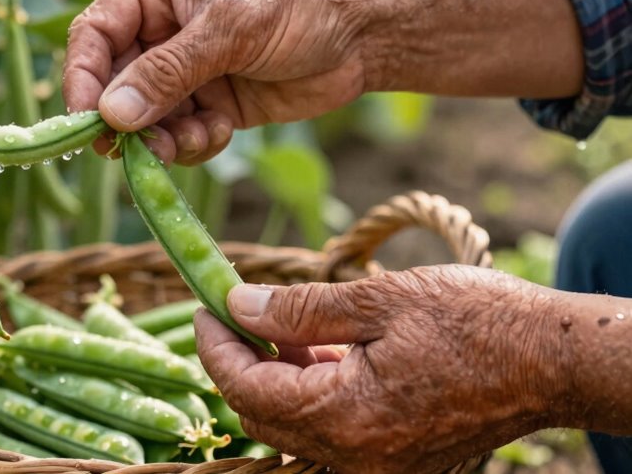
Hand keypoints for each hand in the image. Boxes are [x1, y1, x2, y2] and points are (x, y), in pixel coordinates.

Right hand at [63, 0, 376, 163]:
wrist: (367, 33)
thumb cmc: (300, 3)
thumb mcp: (230, 29)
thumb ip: (168, 72)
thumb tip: (111, 116)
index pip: (96, 33)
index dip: (83, 76)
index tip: (86, 119)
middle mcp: (164, 30)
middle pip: (115, 84)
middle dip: (126, 119)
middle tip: (130, 151)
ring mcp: (188, 71)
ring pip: (147, 118)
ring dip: (161, 138)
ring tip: (190, 140)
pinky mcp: (213, 105)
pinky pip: (180, 135)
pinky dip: (192, 143)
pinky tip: (219, 133)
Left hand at [194, 265, 572, 473]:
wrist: (553, 359)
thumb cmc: (474, 322)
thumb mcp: (375, 299)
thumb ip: (297, 311)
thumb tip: (236, 306)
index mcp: (343, 417)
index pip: (245, 389)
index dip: (214, 345)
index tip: (204, 305)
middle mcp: (354, 455)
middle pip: (261, 416)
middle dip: (237, 363)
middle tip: (236, 312)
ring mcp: (375, 462)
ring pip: (293, 425)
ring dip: (275, 376)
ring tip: (282, 323)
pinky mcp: (393, 456)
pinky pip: (329, 430)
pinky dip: (311, 391)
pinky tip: (321, 350)